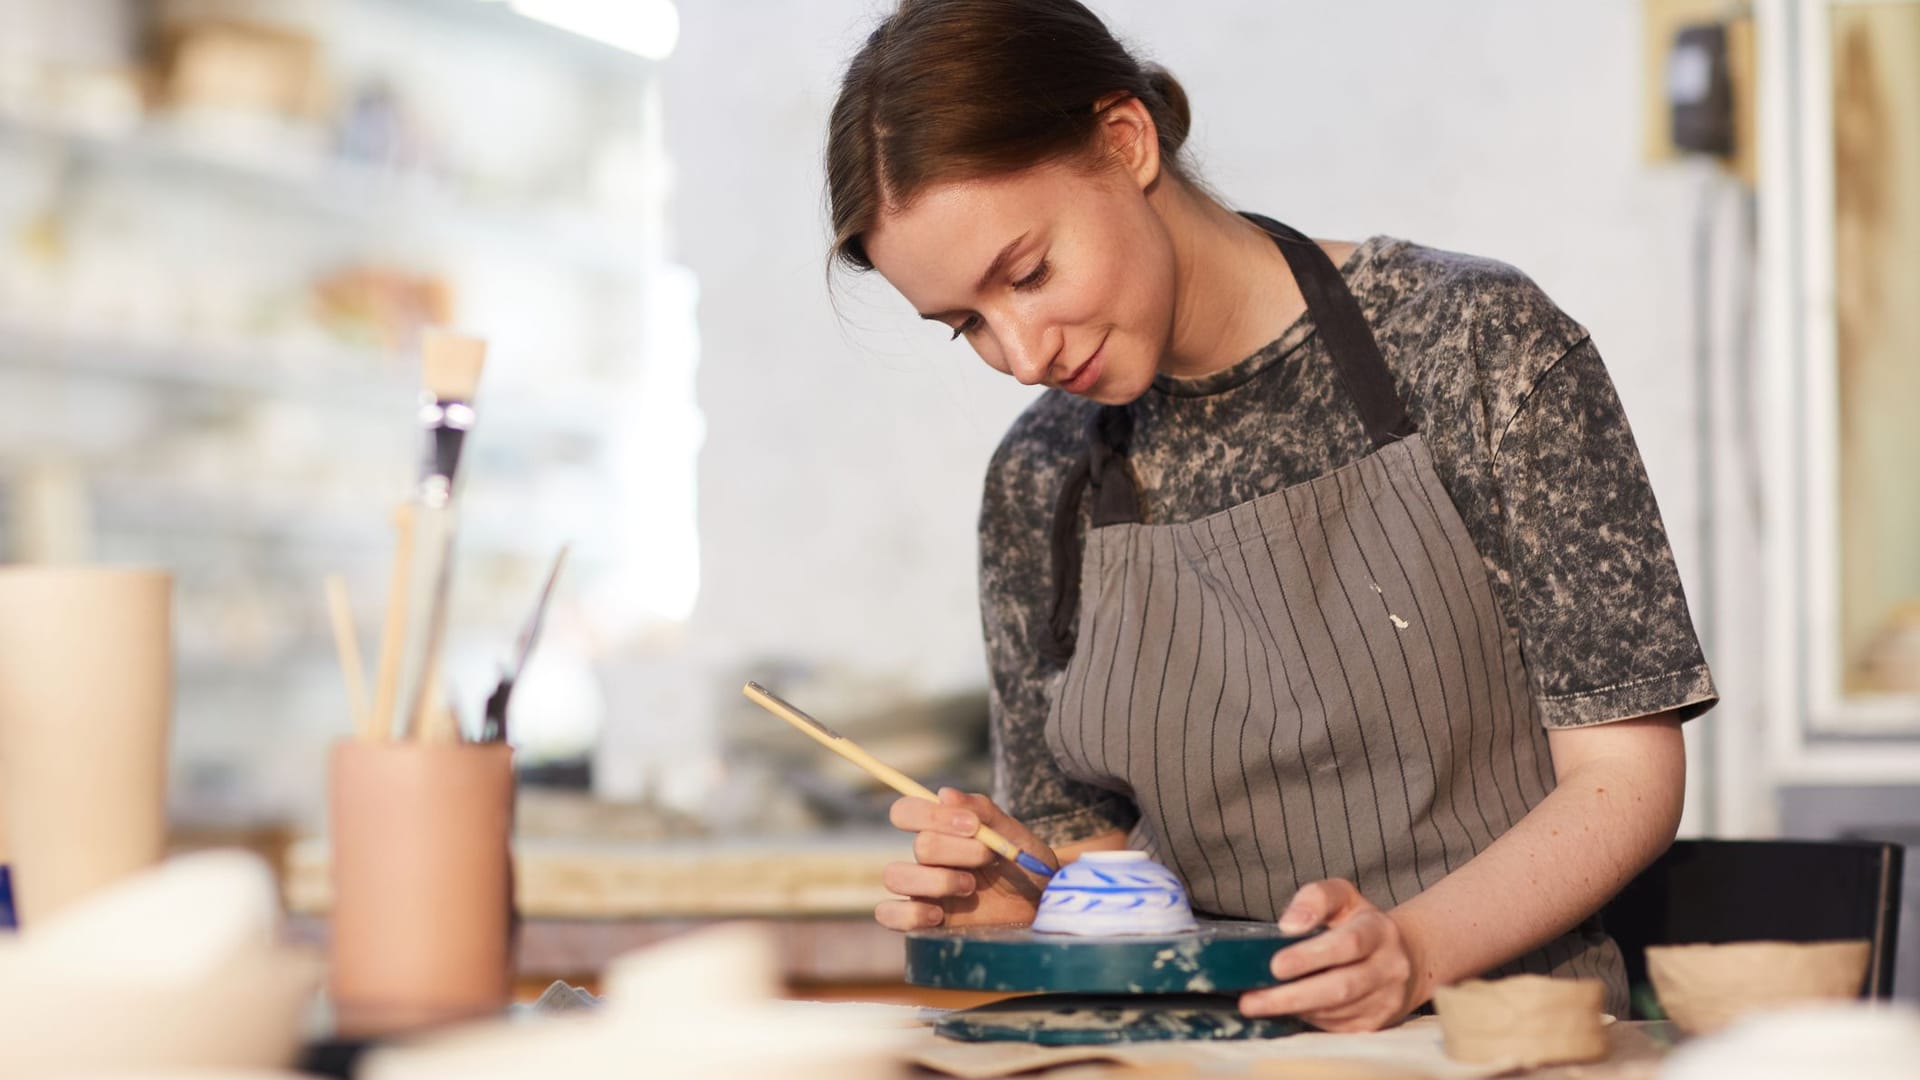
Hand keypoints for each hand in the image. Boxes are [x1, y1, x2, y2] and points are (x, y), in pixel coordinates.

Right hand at [874, 788, 1056, 930]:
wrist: (1041, 906)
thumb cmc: (1025, 865)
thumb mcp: (1012, 833)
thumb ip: (981, 810)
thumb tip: (944, 794)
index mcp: (941, 830)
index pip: (906, 811)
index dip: (932, 815)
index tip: (971, 826)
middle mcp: (926, 858)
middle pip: (920, 845)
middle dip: (960, 851)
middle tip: (988, 858)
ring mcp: (922, 889)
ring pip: (895, 875)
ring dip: (939, 880)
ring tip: (970, 888)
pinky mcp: (922, 921)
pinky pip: (889, 914)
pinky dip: (911, 913)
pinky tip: (941, 915)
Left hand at [1238, 879, 1428, 1031]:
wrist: (1406, 960)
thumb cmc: (1360, 924)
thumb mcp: (1343, 897)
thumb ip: (1315, 899)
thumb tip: (1289, 925)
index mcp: (1380, 931)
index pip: (1348, 944)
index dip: (1311, 956)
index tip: (1275, 965)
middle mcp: (1389, 968)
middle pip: (1340, 987)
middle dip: (1292, 996)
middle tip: (1251, 1000)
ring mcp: (1386, 1001)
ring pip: (1336, 1012)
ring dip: (1293, 1010)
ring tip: (1256, 1004)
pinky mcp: (1376, 1025)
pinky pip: (1336, 1027)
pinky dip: (1306, 1020)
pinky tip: (1282, 1012)